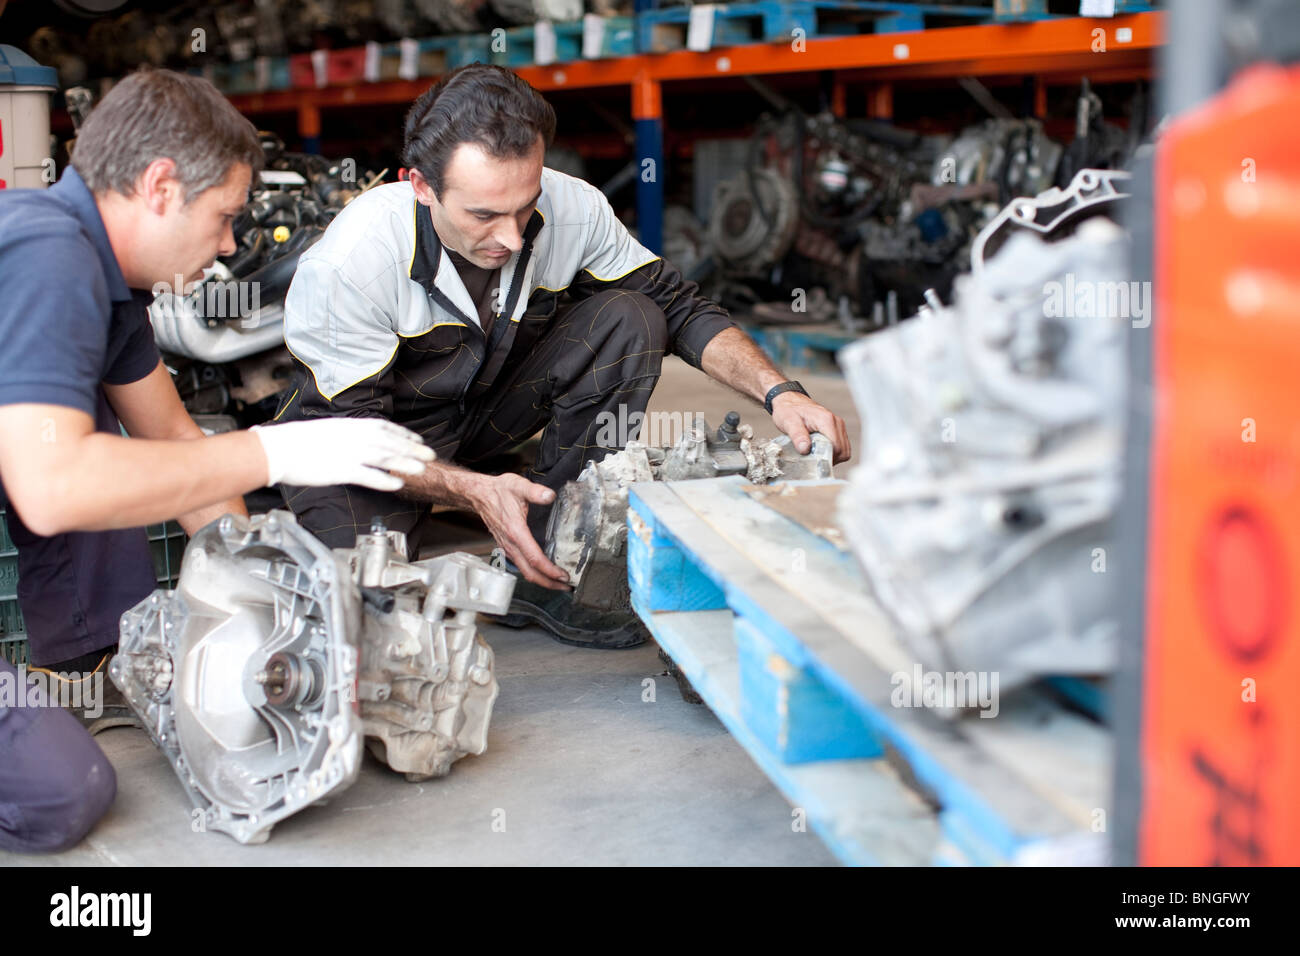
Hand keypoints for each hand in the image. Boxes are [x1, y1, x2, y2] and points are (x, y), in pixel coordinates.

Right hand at [252, 418, 434, 490]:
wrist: (279, 448)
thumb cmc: (298, 440)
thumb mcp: (329, 429)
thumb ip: (348, 434)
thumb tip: (363, 440)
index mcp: (351, 425)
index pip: (385, 428)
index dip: (404, 434)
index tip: (417, 440)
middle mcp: (354, 437)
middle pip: (390, 443)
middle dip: (412, 449)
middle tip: (430, 455)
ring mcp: (349, 453)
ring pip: (385, 457)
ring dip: (405, 463)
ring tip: (421, 469)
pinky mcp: (342, 470)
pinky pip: (369, 476)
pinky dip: (385, 480)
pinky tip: (397, 484)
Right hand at [469, 473, 570, 590]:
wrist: (479, 495)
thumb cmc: (498, 491)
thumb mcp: (517, 485)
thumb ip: (535, 491)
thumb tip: (550, 496)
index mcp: (515, 532)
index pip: (534, 558)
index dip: (550, 570)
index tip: (563, 576)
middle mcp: (510, 544)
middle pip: (530, 573)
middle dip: (549, 583)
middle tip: (566, 587)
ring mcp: (507, 548)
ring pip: (524, 572)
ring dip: (542, 580)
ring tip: (558, 583)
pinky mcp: (507, 547)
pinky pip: (521, 566)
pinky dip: (534, 573)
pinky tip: (544, 571)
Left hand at [770, 392, 851, 464]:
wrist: (790, 401)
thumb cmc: (789, 410)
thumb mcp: (788, 422)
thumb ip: (797, 435)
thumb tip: (805, 449)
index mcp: (826, 420)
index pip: (836, 447)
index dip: (826, 457)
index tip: (814, 460)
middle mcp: (836, 422)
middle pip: (843, 450)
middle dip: (830, 459)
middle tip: (815, 459)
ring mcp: (838, 425)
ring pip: (844, 450)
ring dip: (832, 456)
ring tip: (816, 455)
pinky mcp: (837, 429)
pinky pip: (841, 446)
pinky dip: (833, 452)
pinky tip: (819, 450)